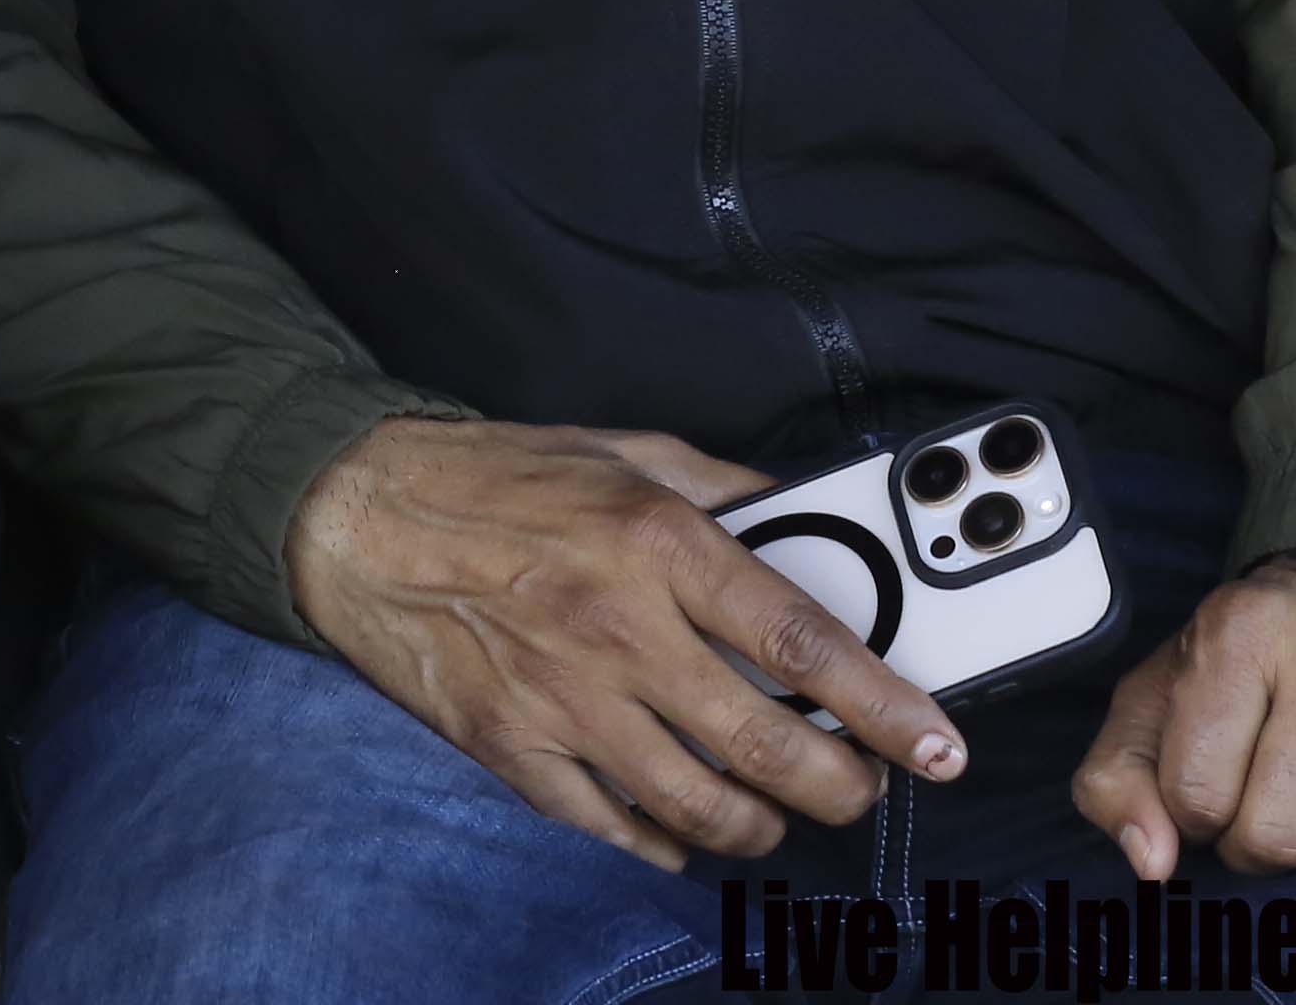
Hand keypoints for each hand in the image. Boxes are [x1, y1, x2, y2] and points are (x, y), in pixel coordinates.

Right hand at [282, 416, 969, 869]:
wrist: (357, 516)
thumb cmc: (493, 479)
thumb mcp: (623, 451)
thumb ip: (725, 490)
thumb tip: (809, 519)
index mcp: (658, 545)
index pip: (803, 640)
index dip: (886, 705)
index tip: (938, 744)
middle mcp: (619, 631)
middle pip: (767, 746)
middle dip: (841, 788)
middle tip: (862, 788)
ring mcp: (565, 702)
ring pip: (699, 805)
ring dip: (761, 826)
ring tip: (776, 814)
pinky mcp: (515, 750)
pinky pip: (614, 827)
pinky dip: (663, 844)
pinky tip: (684, 834)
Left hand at [1071, 546, 1295, 879]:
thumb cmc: (1258, 652)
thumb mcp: (1162, 693)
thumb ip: (1118, 778)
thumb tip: (1152, 863)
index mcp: (1238, 628)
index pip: (1198, 794)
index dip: (1198, 817)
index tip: (1212, 788)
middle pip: (1278, 833)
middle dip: (1260, 843)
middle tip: (1267, 803)